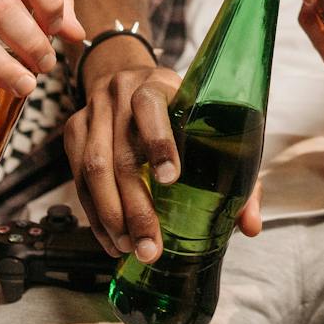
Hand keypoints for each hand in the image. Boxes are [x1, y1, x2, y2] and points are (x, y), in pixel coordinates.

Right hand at [62, 65, 263, 263]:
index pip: (151, 106)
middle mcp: (120, 95)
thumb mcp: (209, 123)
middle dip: (135, 207)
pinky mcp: (74, 131)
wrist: (127, 76)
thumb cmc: (178, 108)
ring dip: (110, 216)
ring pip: (92, 169)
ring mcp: (92, 112)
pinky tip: (111, 238)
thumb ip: (237, 172)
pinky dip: (94, 214)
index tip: (171, 179)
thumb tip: (249, 225)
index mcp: (157, 85)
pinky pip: (77, 178)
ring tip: (129, 247)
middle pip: (120, 153)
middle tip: (149, 246)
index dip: (159, 142)